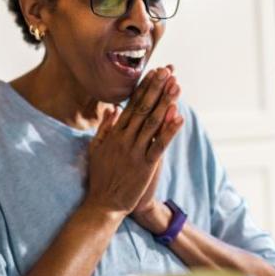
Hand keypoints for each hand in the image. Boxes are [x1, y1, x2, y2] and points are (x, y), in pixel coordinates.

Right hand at [85, 66, 183, 214]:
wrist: (103, 204)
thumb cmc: (100, 177)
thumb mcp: (96, 149)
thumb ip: (104, 128)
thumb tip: (112, 109)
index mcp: (114, 134)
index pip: (131, 105)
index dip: (144, 88)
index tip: (153, 73)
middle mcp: (125, 139)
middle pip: (143, 109)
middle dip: (156, 89)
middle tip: (167, 71)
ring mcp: (135, 152)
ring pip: (153, 123)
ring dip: (165, 103)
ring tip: (176, 86)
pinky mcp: (145, 166)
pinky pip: (159, 145)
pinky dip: (169, 131)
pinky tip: (179, 117)